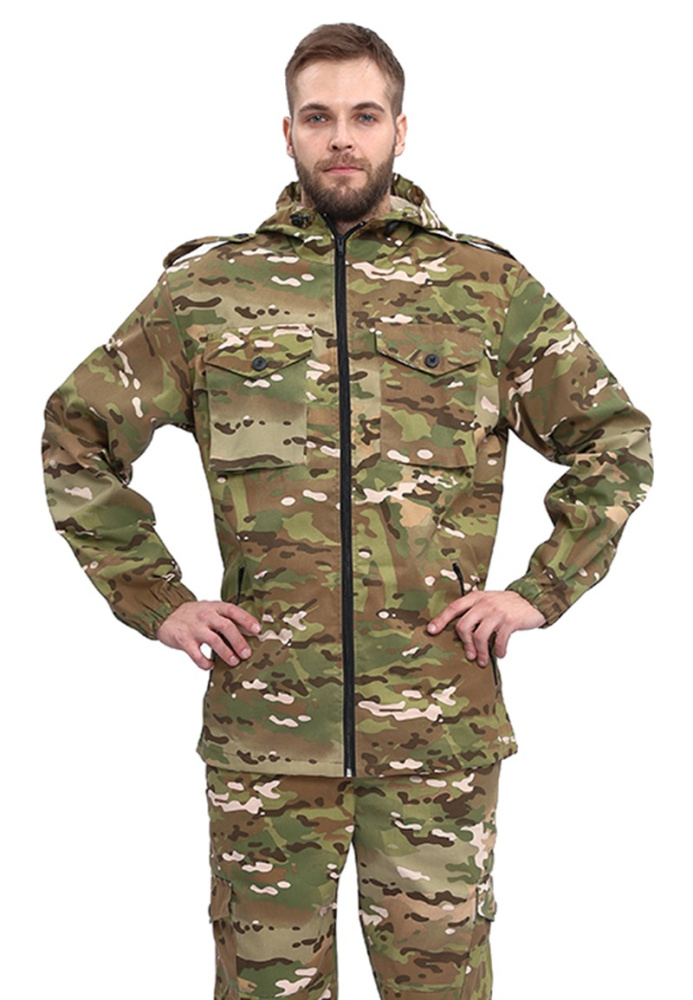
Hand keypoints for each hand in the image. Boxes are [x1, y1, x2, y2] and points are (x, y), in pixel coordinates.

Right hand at [156, 601, 261, 670]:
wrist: (165, 614)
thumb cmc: (192, 614)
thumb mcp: (208, 609)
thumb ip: (223, 618)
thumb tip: (247, 633)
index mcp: (214, 607)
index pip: (233, 611)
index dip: (247, 620)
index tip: (257, 630)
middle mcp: (205, 615)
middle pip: (227, 627)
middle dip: (239, 641)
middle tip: (246, 654)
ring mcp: (194, 628)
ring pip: (214, 641)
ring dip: (226, 653)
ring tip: (234, 662)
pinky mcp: (183, 640)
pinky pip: (197, 654)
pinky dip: (205, 662)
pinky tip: (210, 665)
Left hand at [427, 590, 545, 665]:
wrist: (532, 599)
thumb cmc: (507, 603)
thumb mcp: (488, 600)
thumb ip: (474, 611)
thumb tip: (461, 632)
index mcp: (476, 598)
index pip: (453, 608)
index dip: (440, 620)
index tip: (431, 631)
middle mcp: (484, 603)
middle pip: (463, 626)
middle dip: (465, 644)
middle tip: (469, 655)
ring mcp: (497, 612)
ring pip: (479, 636)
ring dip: (480, 652)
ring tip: (483, 660)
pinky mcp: (510, 621)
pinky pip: (499, 640)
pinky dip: (498, 650)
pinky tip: (500, 653)